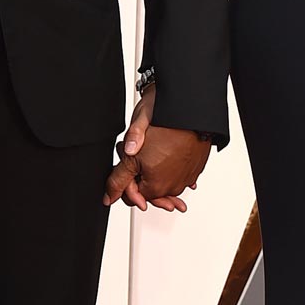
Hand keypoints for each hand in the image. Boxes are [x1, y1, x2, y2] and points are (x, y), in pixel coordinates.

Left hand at [104, 85, 211, 211]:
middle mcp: (173, 186)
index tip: (125, 159)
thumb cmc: (163, 125)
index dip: (124, 178)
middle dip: (139, 173)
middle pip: (148, 189)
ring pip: (163, 181)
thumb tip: (109, 196)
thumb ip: (119, 177)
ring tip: (152, 147)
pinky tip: (166, 154)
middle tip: (138, 150)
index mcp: (156, 186)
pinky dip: (170, 167)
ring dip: (154, 170)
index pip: (133, 196)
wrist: (187, 108)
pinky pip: (178, 174)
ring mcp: (186, 178)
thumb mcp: (131, 152)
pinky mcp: (194, 168)